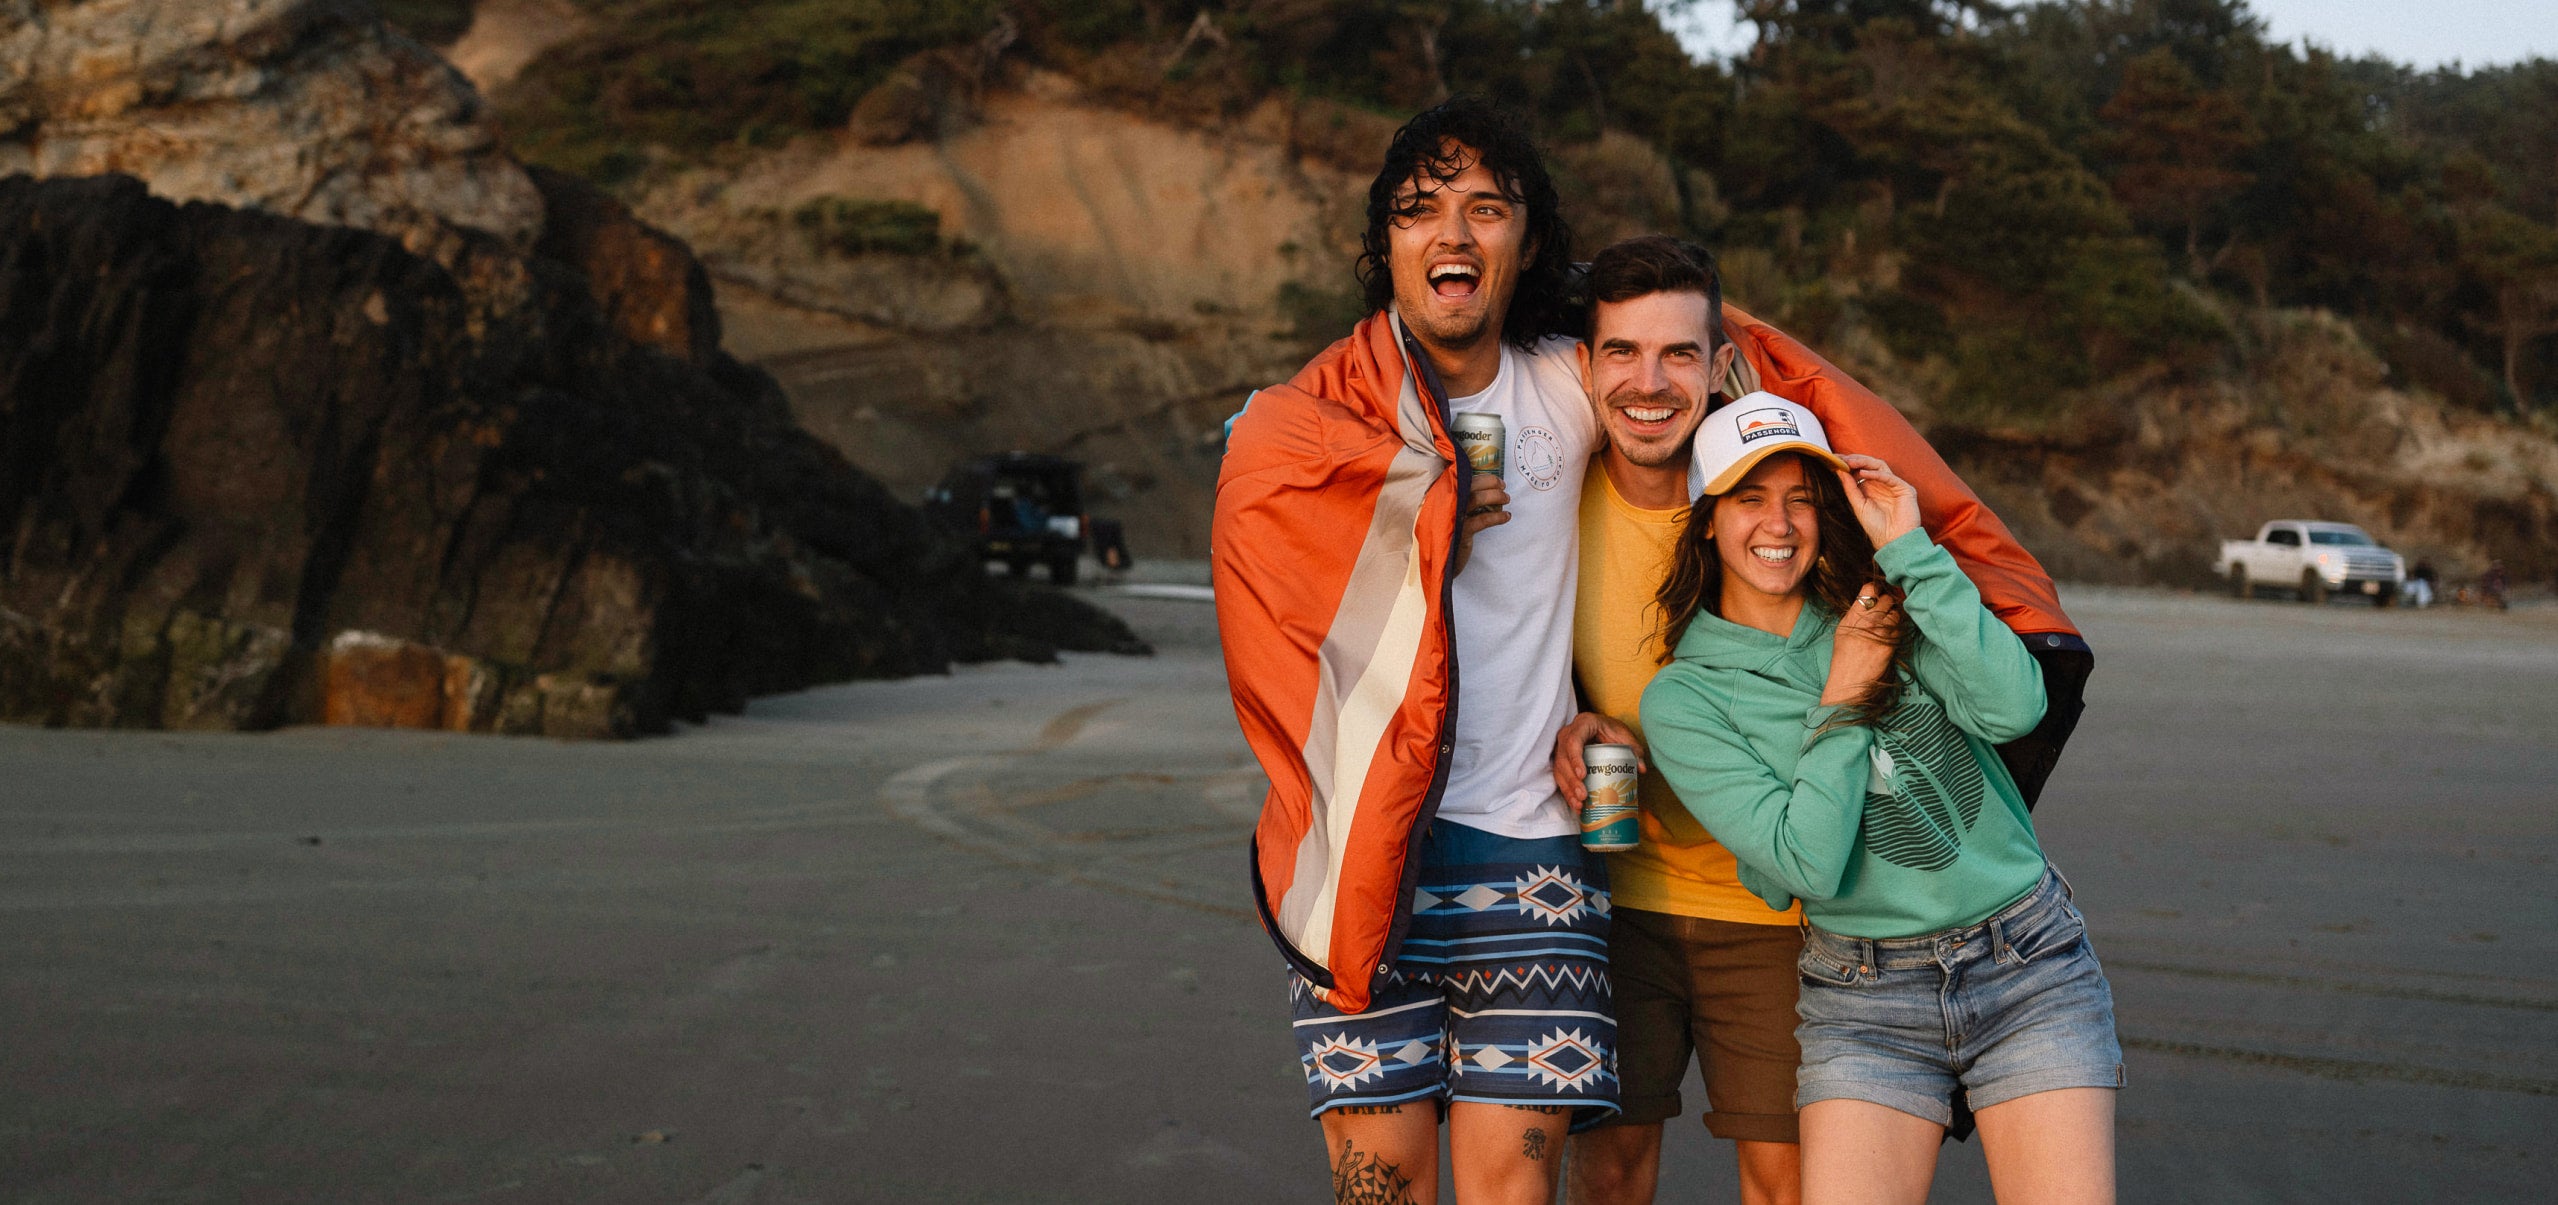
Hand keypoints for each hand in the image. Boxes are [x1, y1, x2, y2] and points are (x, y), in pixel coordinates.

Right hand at [1450, 471, 1509, 575]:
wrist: (1440, 561)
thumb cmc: (1448, 535)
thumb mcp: (1452, 514)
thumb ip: (1461, 499)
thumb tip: (1486, 489)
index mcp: (1440, 495)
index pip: (1462, 478)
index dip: (1482, 478)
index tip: (1497, 481)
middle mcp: (1444, 502)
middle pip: (1470, 484)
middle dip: (1490, 483)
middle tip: (1503, 487)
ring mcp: (1452, 516)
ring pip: (1476, 498)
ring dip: (1496, 496)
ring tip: (1506, 500)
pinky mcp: (1460, 531)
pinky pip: (1483, 520)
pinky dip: (1497, 517)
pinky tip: (1506, 517)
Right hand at [1551, 711, 1645, 810]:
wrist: (1601, 727)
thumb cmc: (1612, 730)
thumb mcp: (1624, 736)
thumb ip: (1634, 749)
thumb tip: (1641, 769)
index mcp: (1583, 724)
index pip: (1573, 741)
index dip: (1575, 759)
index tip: (1583, 775)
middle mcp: (1567, 734)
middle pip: (1564, 759)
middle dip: (1572, 780)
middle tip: (1583, 796)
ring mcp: (1562, 748)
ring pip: (1559, 770)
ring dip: (1568, 789)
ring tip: (1579, 805)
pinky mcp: (1561, 760)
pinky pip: (1560, 777)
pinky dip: (1567, 793)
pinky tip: (1576, 806)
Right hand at [1821, 583, 1900, 704]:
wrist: (1849, 681)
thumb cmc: (1844, 657)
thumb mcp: (1842, 630)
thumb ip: (1854, 613)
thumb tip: (1869, 598)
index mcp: (1852, 615)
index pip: (1870, 589)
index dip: (1876, 588)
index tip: (1878, 592)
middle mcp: (1866, 621)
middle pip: (1887, 599)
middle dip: (1888, 602)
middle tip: (1885, 609)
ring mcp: (1880, 632)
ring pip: (1897, 613)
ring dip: (1895, 615)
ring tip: (1888, 623)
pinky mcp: (1891, 644)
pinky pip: (1900, 629)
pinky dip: (1898, 629)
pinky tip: (1891, 635)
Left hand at [1833, 453, 1918, 548]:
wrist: (1893, 541)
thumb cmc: (1876, 527)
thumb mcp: (1858, 505)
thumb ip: (1850, 488)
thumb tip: (1839, 470)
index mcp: (1871, 488)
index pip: (1860, 470)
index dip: (1848, 464)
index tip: (1834, 460)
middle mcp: (1883, 484)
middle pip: (1869, 464)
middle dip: (1855, 460)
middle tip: (1841, 458)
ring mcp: (1894, 485)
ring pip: (1880, 466)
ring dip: (1864, 462)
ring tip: (1850, 462)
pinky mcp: (1905, 489)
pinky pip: (1890, 477)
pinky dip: (1876, 474)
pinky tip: (1863, 474)